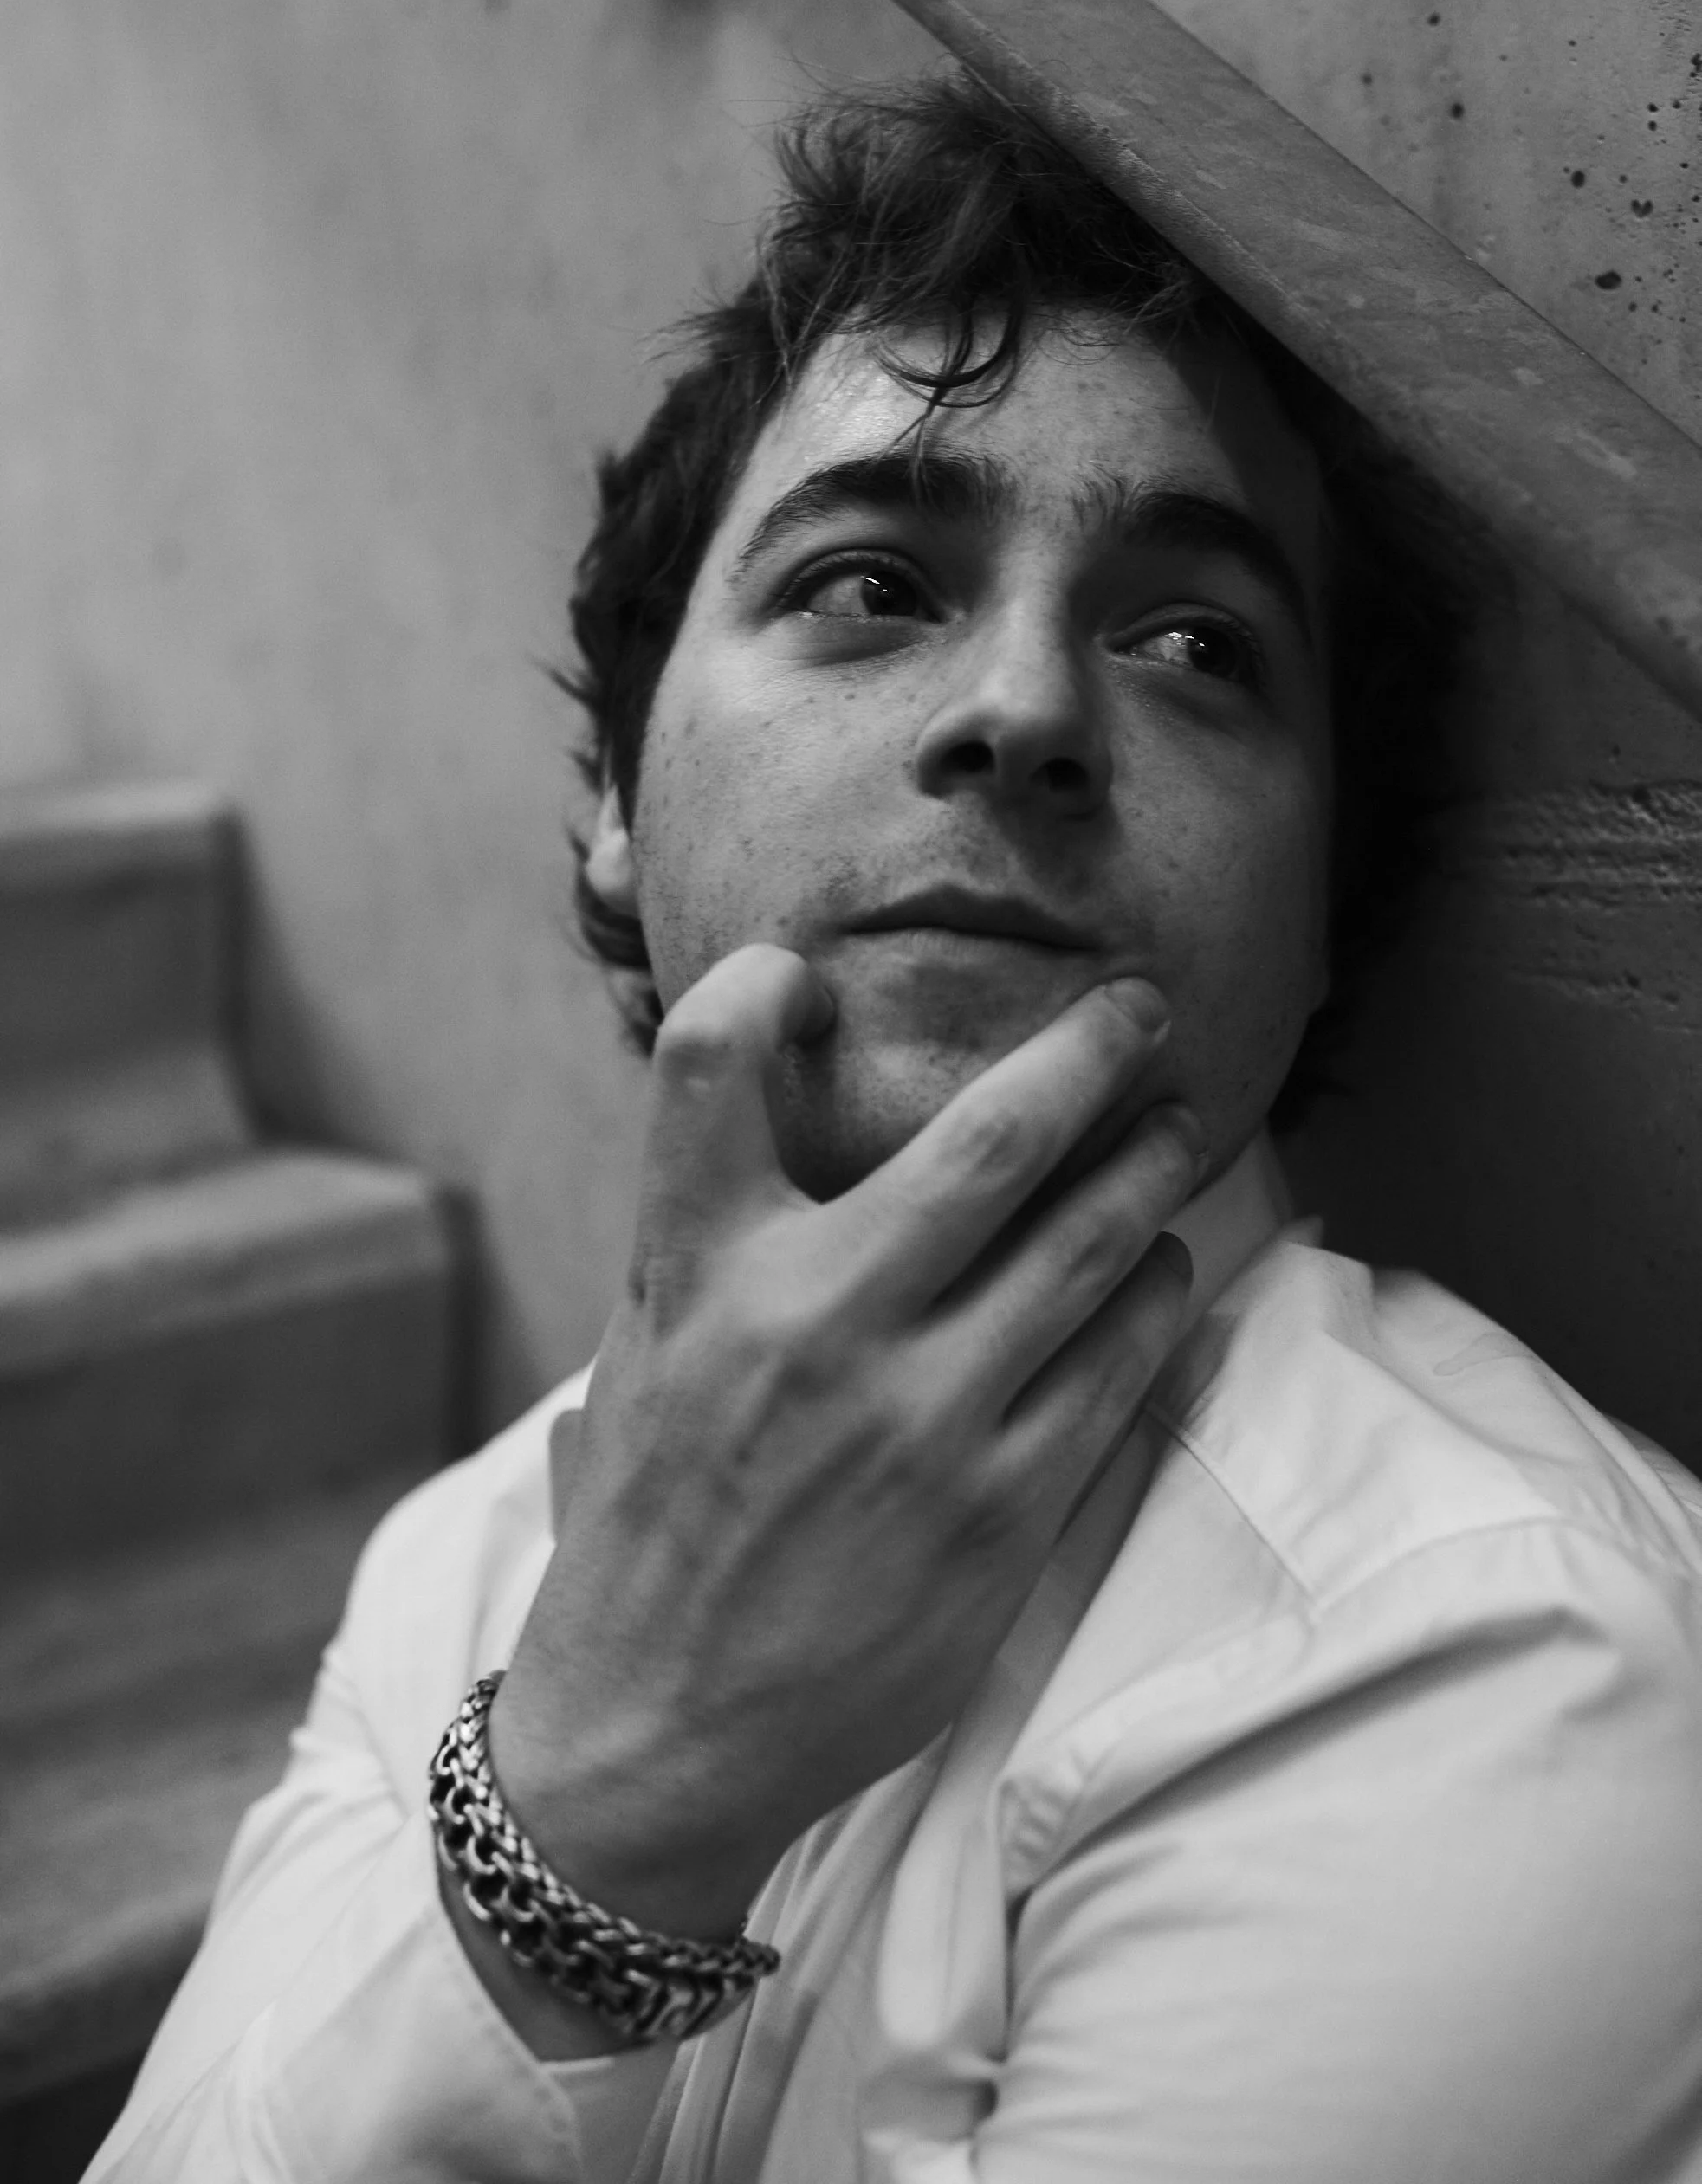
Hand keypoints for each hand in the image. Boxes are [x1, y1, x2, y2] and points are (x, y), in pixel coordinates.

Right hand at [488, 944, 1202, 1963]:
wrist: (662, 1725)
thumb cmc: (653, 1516)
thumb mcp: (644, 1347)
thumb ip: (708, 1226)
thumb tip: (784, 1100)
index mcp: (700, 1268)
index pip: (708, 1062)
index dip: (758, 983)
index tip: (809, 970)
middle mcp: (815, 1321)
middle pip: (993, 1136)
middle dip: (1094, 1048)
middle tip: (1142, 1008)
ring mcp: (922, 1417)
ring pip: (1091, 1243)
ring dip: (1153, 1165)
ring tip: (1178, 1126)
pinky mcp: (1001, 1508)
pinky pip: (1118, 1363)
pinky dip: (1154, 1294)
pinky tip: (1159, 1268)